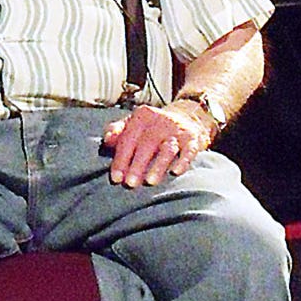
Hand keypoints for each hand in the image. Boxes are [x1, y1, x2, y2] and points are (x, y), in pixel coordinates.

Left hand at [101, 101, 215, 187]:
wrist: (185, 118)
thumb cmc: (151, 128)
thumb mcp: (133, 124)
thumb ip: (118, 131)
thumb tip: (107, 139)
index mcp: (141, 116)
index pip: (128, 139)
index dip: (121, 160)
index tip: (116, 179)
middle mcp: (159, 121)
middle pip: (146, 144)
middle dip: (137, 165)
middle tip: (130, 184)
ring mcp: (177, 129)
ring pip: (167, 148)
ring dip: (158, 165)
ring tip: (150, 182)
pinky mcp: (192, 138)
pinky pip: (189, 150)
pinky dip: (183, 161)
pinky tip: (175, 172)